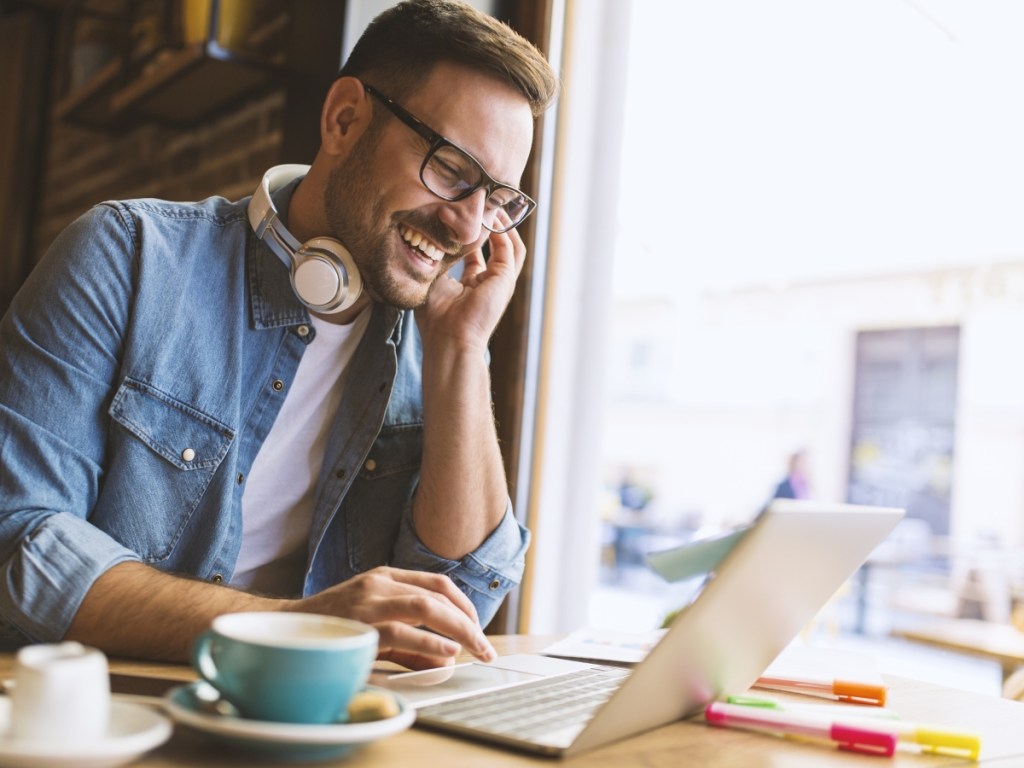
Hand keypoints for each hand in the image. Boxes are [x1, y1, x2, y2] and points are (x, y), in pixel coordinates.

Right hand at [293, 566, 496, 669]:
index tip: (477, 626)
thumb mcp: (376, 627)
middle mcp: (379, 584)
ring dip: (457, 630)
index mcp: (385, 578)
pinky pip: (402, 632)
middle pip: (437, 595)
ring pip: (425, 608)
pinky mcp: (359, 625)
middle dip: (468, 622)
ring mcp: (368, 602)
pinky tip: (445, 653)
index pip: (436, 583)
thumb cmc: (333, 628)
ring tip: (473, 649)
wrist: (285, 629)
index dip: (464, 604)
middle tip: (484, 646)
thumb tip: (446, 658)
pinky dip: (429, 643)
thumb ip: (411, 642)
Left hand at [418, 214, 525, 351]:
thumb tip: (429, 235)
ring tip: (491, 203)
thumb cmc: (435, 317)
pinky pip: (510, 249)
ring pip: (509, 245)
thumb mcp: (433, 279)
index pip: (476, 253)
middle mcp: (488, 282)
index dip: (470, 233)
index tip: (461, 213)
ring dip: (502, 224)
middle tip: (481, 201)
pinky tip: (492, 216)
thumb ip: (437, 258)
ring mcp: (500, 281)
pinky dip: (503, 231)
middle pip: (496, 246)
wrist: (449, 338)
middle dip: (491, 223)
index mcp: (471, 285)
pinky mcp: (505, 279)